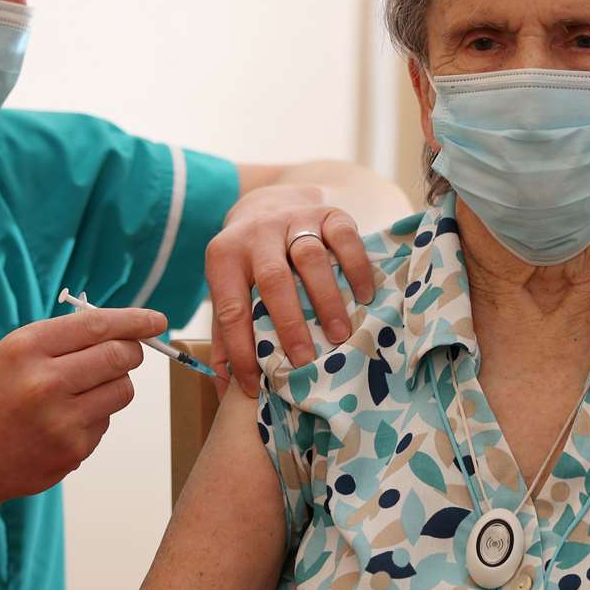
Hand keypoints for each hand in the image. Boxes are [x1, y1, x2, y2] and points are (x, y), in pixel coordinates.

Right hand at [0, 307, 167, 508]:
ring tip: (79, 392)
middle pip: (120, 356)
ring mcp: (61, 421)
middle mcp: (45, 383)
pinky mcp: (72, 452)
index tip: (157, 320)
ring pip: (122, 390)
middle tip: (122, 354)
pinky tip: (60, 424)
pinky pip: (106, 422)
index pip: (98, 325)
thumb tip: (124, 331)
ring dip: (113, 385)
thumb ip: (62, 340)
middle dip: (129, 352)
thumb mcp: (10, 354)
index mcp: (26, 349)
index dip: (134, 320)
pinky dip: (93, 417)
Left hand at [205, 184, 374, 395]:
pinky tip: (365, 296)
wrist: (268, 204)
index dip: (241, 350)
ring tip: (339, 335)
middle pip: (273, 279)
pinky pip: (344, 237)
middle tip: (305, 360)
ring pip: (310, 257)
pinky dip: (356, 267)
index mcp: (224, 257)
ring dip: (326, 300)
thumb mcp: (229, 289)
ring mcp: (294, 219)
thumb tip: (226, 385)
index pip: (231, 308)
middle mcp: (256, 234)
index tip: (254, 385)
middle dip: (289, 323)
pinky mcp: (327, 212)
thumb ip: (226, 334)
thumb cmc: (249, 262)